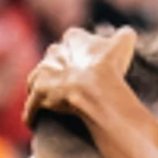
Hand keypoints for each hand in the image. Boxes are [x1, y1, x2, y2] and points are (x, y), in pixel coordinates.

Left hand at [21, 25, 138, 128]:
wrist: (96, 88)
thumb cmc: (110, 66)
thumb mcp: (124, 43)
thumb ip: (124, 35)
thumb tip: (126, 34)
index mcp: (74, 38)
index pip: (74, 39)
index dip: (80, 50)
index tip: (86, 60)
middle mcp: (55, 52)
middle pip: (52, 58)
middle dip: (56, 67)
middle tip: (65, 81)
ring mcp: (44, 72)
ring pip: (36, 80)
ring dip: (38, 89)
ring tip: (44, 101)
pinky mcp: (39, 93)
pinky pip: (32, 105)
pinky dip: (31, 114)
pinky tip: (32, 123)